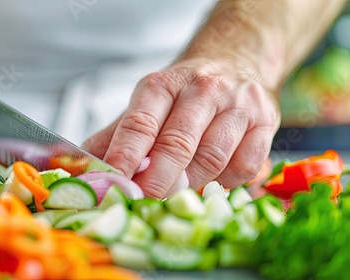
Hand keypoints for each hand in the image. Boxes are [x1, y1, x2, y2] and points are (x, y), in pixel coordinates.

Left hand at [83, 58, 279, 198]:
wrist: (234, 62)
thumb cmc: (183, 95)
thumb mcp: (145, 106)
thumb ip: (114, 139)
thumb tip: (83, 173)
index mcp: (162, 85)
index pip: (140, 124)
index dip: (125, 158)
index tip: (115, 185)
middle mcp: (202, 88)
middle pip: (177, 144)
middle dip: (157, 181)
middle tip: (143, 203)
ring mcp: (237, 104)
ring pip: (212, 158)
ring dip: (191, 184)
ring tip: (176, 192)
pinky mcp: (266, 121)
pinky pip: (244, 166)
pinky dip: (224, 182)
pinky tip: (212, 178)